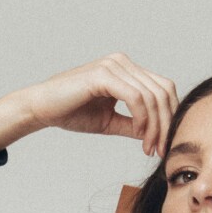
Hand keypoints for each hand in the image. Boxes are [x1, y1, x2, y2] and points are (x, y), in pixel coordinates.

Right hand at [0, 54, 180, 158]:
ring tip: (148, 147)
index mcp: (126, 70)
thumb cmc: (72, 112)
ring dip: (155, 126)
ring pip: (151, 97)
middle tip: (160, 149)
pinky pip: (135, 98)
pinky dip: (142, 119)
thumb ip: (135, 124)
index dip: (170, 116)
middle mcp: (122, 62)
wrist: (41, 109)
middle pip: (163, 92)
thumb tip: (160, 135)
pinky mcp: (103, 74)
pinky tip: (139, 134)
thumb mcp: (111, 121)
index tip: (163, 144)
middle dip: (166, 123)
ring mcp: (113, 65)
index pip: (163, 89)